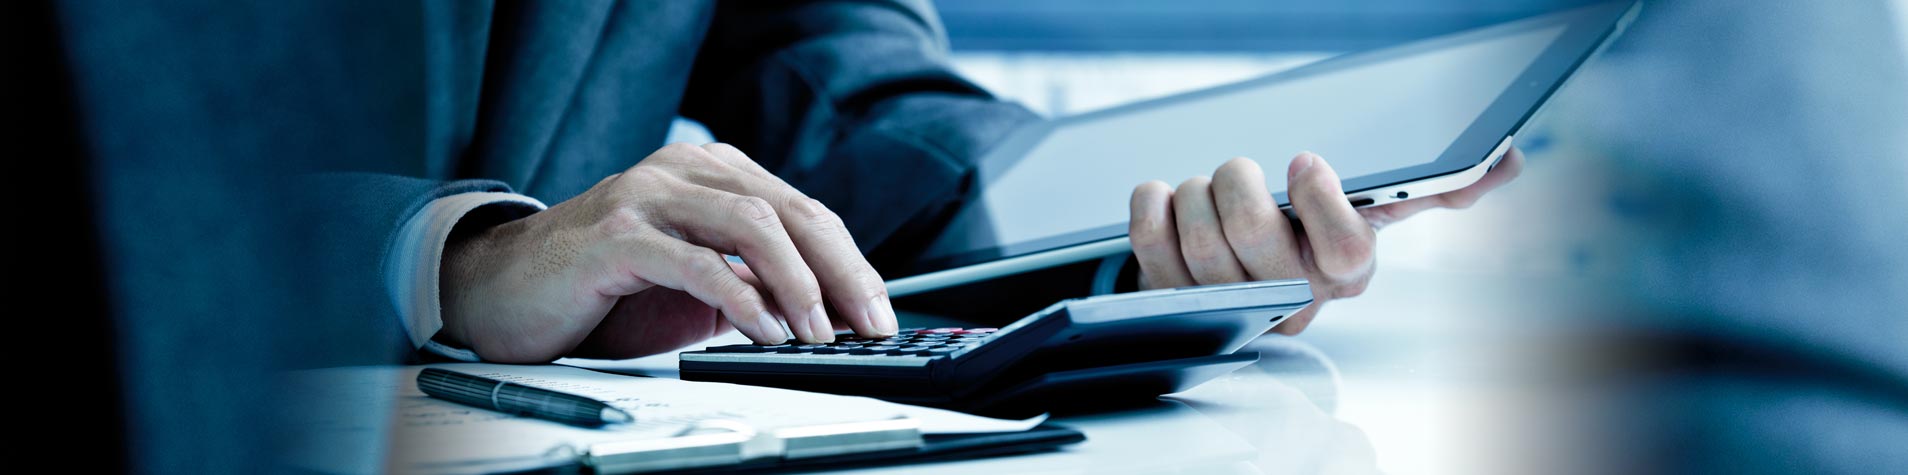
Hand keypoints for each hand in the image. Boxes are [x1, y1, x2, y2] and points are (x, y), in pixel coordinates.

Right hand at [440, 143, 898, 362]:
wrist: (504, 291)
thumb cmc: (604, 290)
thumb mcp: (695, 286)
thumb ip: (753, 286)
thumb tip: (828, 317)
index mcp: (711, 174)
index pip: (803, 211)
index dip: (850, 262)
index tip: (879, 313)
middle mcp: (683, 171)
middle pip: (789, 211)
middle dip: (841, 272)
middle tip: (869, 324)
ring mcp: (648, 197)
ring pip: (751, 223)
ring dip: (797, 283)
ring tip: (819, 333)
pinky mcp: (616, 236)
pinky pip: (695, 262)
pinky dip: (741, 299)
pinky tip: (765, 331)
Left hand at [1128, 147, 1523, 333]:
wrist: (1243, 282)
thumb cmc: (1309, 235)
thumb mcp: (1371, 211)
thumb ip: (1432, 186)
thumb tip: (1506, 163)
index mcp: (1344, 271)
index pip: (1345, 248)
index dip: (1321, 200)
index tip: (1305, 160)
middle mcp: (1289, 294)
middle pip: (1252, 234)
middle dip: (1238, 182)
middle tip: (1240, 170)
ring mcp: (1226, 300)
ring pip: (1200, 235)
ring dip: (1197, 192)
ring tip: (1208, 187)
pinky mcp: (1171, 295)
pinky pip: (1150, 243)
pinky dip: (1153, 204)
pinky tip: (1168, 195)